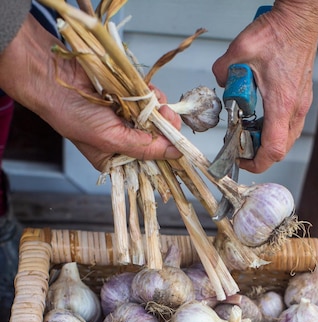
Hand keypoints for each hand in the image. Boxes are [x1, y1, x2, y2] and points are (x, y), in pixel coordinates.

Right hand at [0, 14, 180, 171]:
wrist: (54, 77)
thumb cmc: (72, 115)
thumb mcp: (111, 139)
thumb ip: (144, 147)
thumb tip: (174, 154)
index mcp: (116, 158)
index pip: (150, 162)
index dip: (166, 153)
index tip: (177, 144)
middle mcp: (122, 139)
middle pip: (157, 139)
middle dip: (165, 127)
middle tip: (167, 116)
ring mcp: (126, 116)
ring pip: (156, 116)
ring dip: (158, 108)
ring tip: (153, 103)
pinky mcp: (127, 96)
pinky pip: (148, 97)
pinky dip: (150, 93)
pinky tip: (145, 92)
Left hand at [212, 0, 317, 172]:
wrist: (300, 20)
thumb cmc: (279, 33)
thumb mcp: (241, 49)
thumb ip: (223, 69)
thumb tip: (220, 81)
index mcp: (281, 103)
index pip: (274, 148)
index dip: (256, 162)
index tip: (241, 159)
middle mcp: (295, 108)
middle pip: (280, 149)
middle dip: (258, 153)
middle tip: (241, 144)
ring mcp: (302, 105)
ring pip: (287, 139)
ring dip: (266, 142)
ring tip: (248, 131)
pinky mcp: (302, 100)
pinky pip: (289, 126)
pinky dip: (274, 129)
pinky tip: (260, 117)